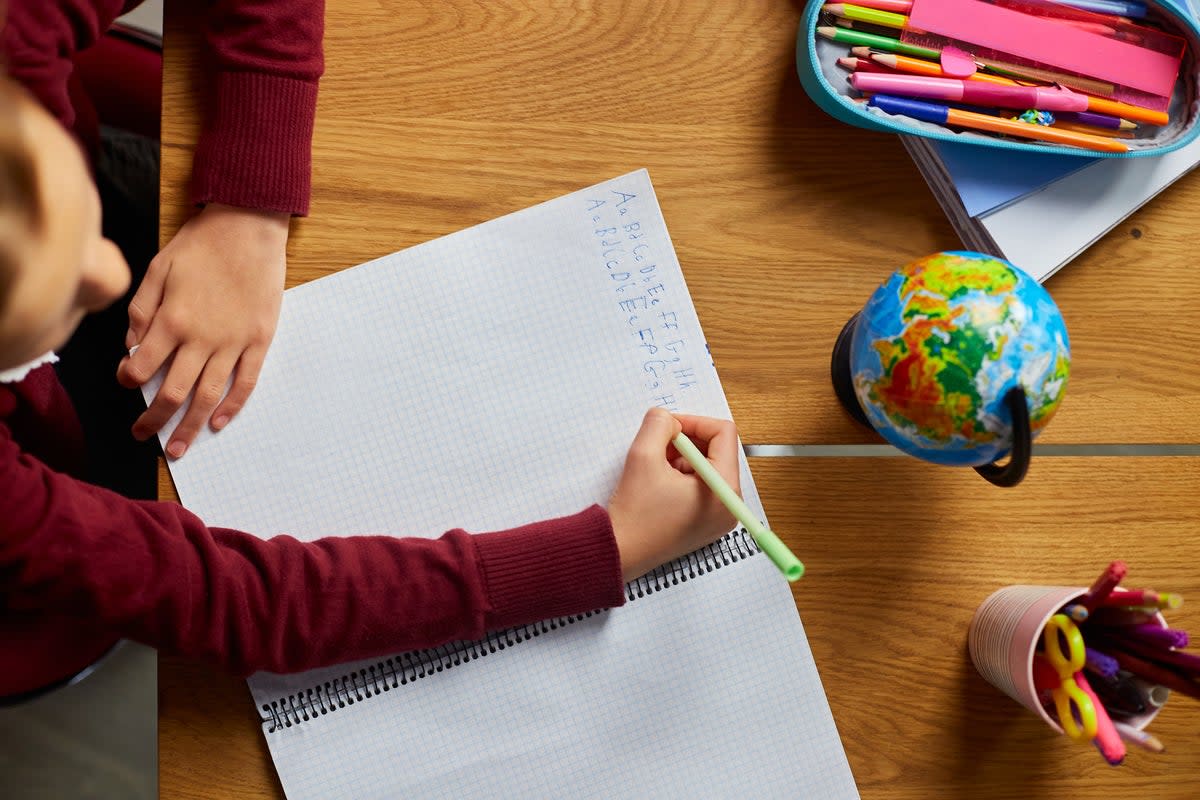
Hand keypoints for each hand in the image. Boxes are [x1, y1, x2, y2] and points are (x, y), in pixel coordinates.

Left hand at [117, 204, 288, 457]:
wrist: (249, 227)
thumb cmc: (202, 244)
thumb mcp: (159, 267)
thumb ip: (142, 308)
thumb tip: (131, 344)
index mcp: (172, 320)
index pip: (141, 366)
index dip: (128, 379)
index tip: (126, 382)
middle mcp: (202, 338)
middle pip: (174, 392)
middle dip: (154, 419)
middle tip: (143, 436)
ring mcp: (233, 342)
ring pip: (209, 395)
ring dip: (191, 426)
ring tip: (178, 447)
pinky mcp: (259, 340)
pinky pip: (245, 382)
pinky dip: (232, 406)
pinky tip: (219, 422)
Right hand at [607, 408, 739, 581]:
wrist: (620, 552)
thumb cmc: (634, 516)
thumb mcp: (644, 456)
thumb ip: (659, 424)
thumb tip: (668, 419)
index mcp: (723, 489)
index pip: (723, 434)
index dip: (694, 423)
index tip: (668, 428)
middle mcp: (729, 505)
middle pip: (717, 451)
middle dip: (685, 443)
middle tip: (658, 448)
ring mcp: (718, 516)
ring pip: (706, 467)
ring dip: (680, 459)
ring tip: (654, 471)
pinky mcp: (705, 523)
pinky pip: (700, 486)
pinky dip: (680, 477)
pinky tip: (657, 486)